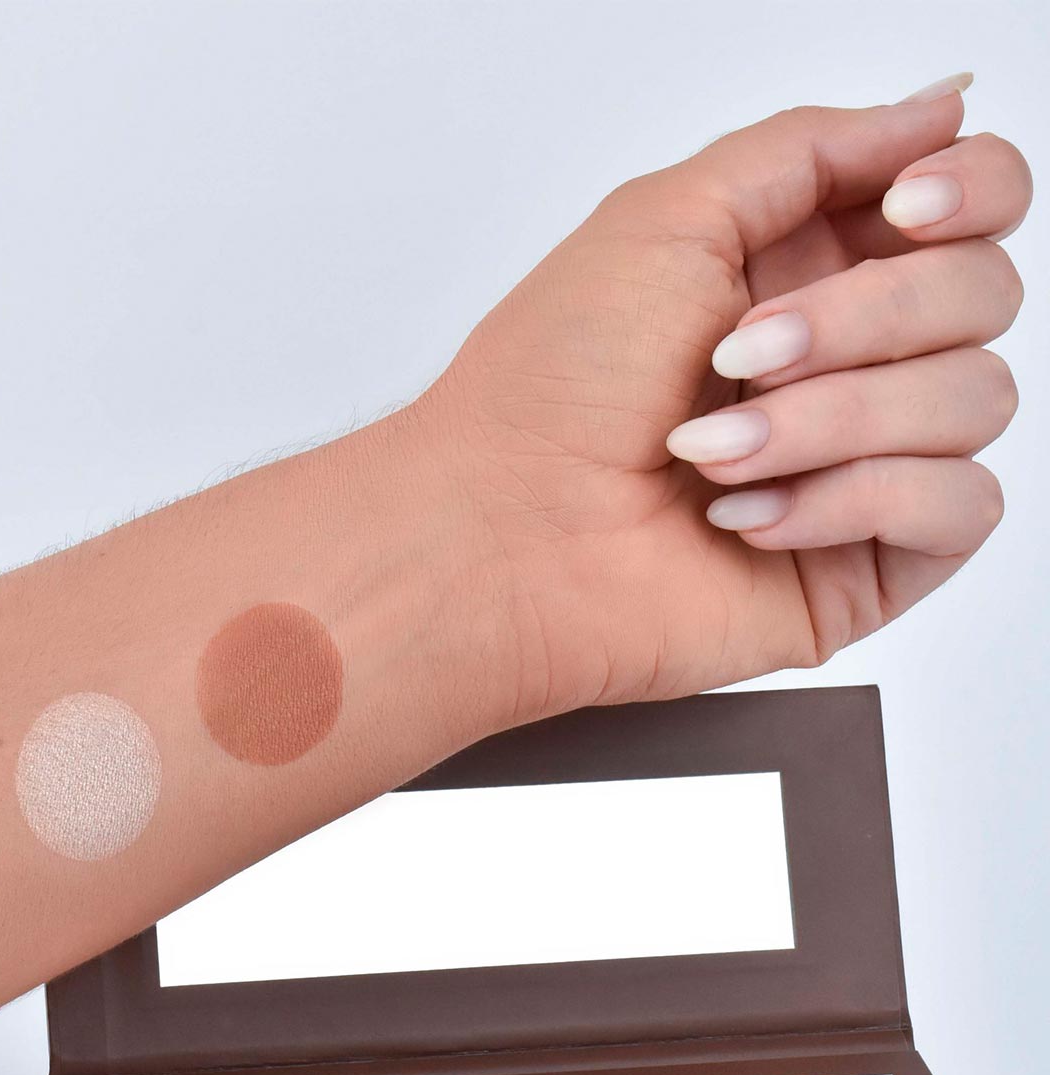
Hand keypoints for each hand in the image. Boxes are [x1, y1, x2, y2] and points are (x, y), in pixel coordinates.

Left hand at [419, 78, 1029, 725]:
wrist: (504, 536)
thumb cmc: (552, 387)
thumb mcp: (665, 218)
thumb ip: (811, 150)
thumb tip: (942, 104)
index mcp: (810, 268)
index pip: (976, 204)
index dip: (972, 191)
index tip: (901, 210)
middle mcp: (852, 358)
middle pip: (983, 295)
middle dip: (859, 321)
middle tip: (736, 357)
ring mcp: (868, 461)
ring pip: (976, 402)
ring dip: (830, 421)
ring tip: (714, 455)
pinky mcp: (873, 558)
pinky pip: (959, 507)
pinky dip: (849, 502)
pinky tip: (751, 521)